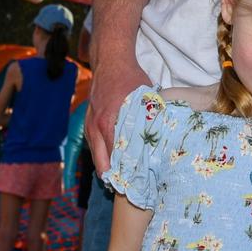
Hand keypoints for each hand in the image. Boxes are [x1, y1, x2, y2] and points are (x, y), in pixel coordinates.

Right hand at [86, 56, 151, 175]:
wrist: (110, 61)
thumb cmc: (130, 78)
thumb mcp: (145, 98)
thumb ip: (150, 118)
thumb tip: (163, 136)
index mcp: (109, 123)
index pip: (115, 157)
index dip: (124, 173)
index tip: (133, 186)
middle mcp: (96, 127)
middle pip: (101, 163)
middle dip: (112, 178)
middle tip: (126, 189)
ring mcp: (89, 124)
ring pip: (95, 155)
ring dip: (106, 167)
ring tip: (120, 180)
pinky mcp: (88, 121)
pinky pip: (93, 145)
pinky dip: (101, 154)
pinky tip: (112, 161)